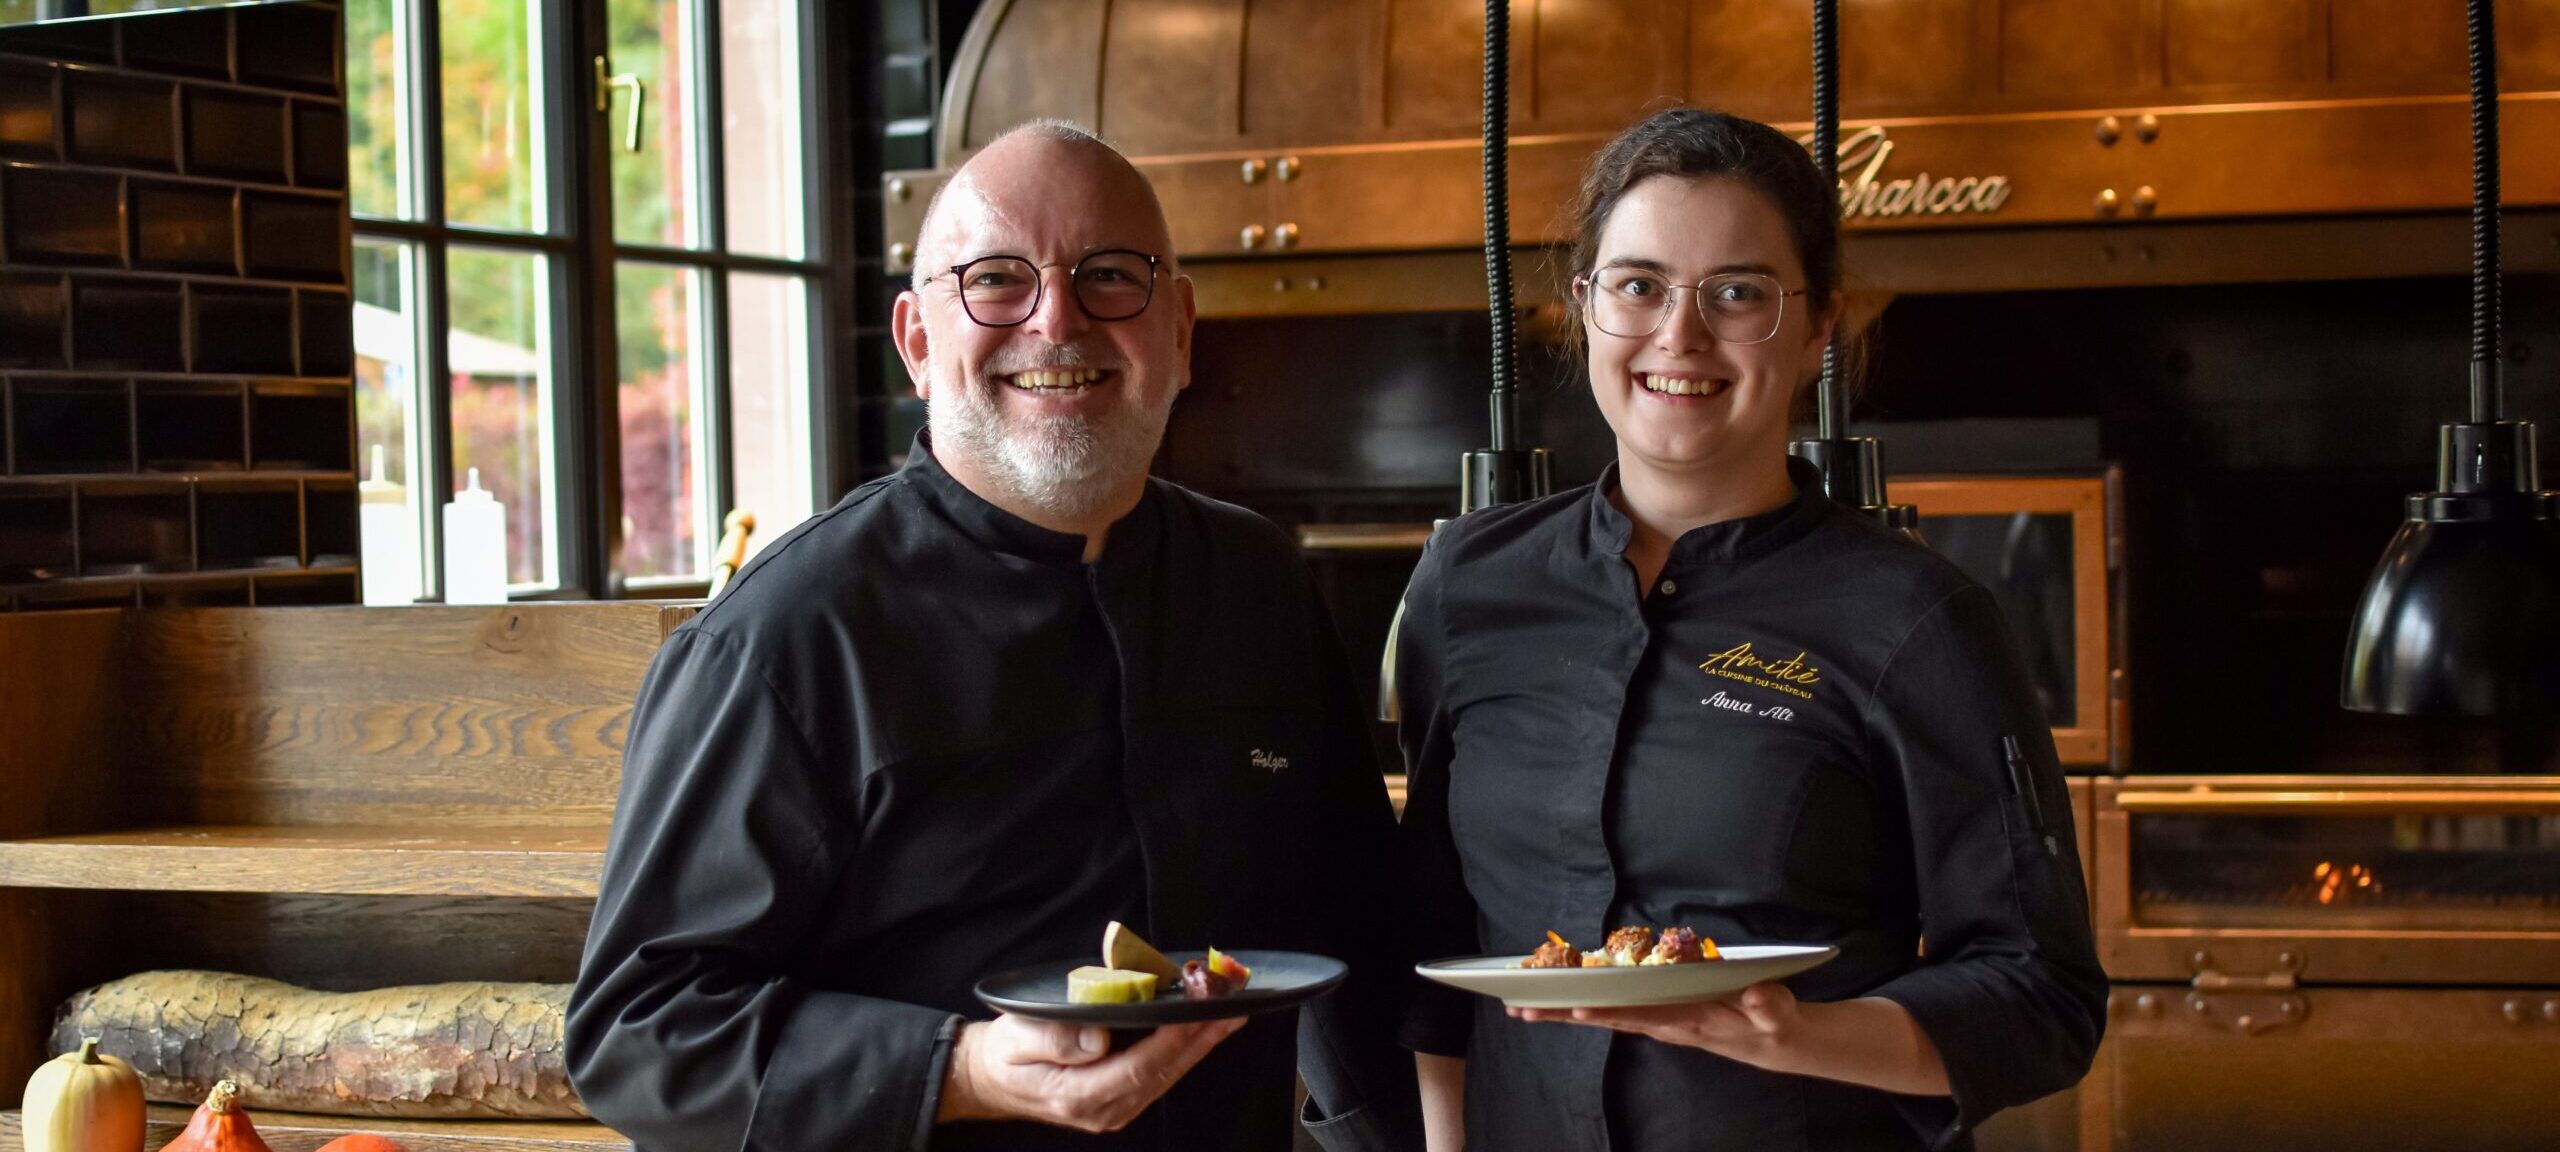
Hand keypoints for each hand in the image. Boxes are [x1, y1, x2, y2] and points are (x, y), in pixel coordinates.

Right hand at [936, 1013, 1245, 1132]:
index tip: (1200, 1012)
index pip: (1140, 1066)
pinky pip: (1162, 1074)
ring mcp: (1116, 1108)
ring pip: (1169, 1074)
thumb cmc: (1005, 1055)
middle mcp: (1105, 1108)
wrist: (990, 1081)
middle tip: (1232, 1006)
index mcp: (1079, 1095)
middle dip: (1201, 1038)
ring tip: (1230, 1012)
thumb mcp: (1015, 1039)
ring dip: (1201, 1043)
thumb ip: (1053, 1039)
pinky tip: (1205, 1029)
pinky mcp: (1122, 1098)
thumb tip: (1098, 1040)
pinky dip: (1186, 1049)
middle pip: (1165, 1071)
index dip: (1174, 1038)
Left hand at [1509, 981, 1802, 1071]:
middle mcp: (1663, 1022)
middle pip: (1608, 1017)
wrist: (1767, 1039)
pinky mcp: (1654, 1013)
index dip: (1610, 1012)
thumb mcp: (1775, 1012)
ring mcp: (1656, 1019)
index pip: (1641, 1015)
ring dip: (1563, 1013)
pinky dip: (1582, 1005)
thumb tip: (1758, 996)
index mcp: (1688, 1019)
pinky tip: (1555, 1001)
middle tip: (1522, 1010)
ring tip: (1521, 1009)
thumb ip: (1767, 1005)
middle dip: (1565, 1014)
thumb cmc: (1768, 1020)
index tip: (1577, 1008)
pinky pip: (1611, 1009)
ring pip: (1603, 1015)